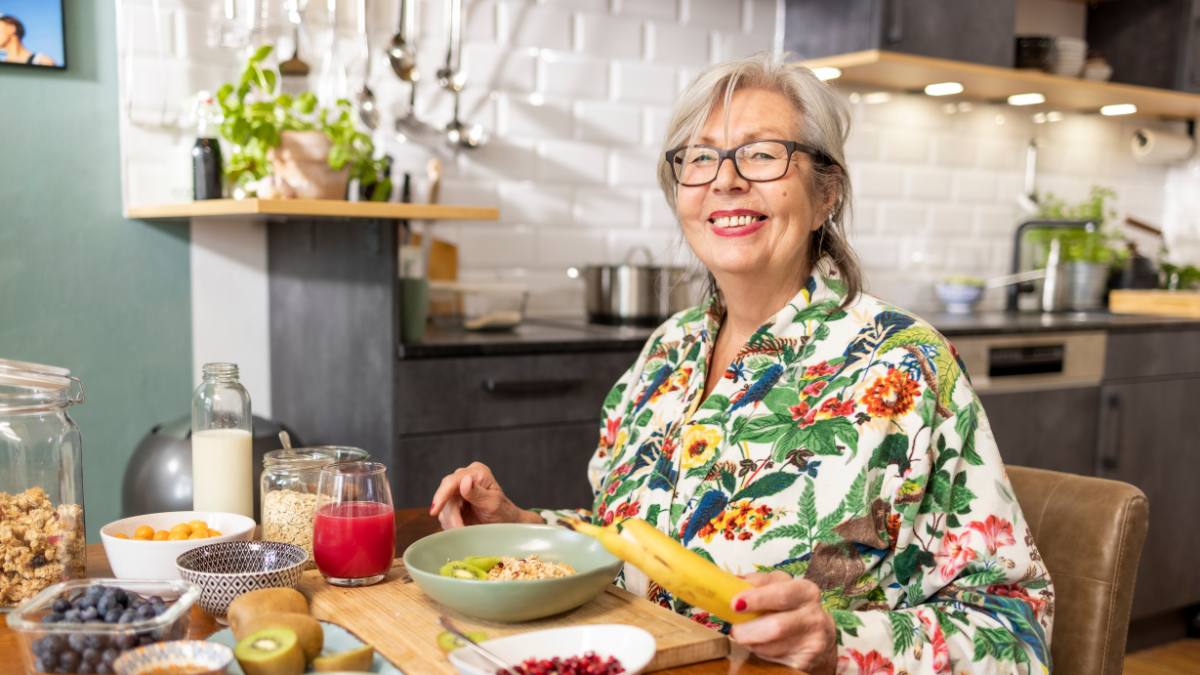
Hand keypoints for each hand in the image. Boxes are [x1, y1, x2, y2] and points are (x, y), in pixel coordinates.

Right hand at [428, 462, 542, 528]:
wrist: (506, 524)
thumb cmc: (504, 512)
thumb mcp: (493, 503)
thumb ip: (477, 493)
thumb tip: (465, 481)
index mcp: (477, 472)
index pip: (452, 481)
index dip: (441, 495)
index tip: (435, 510)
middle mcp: (465, 477)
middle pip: (446, 495)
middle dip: (451, 515)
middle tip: (460, 528)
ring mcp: (458, 490)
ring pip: (443, 506)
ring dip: (451, 521)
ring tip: (465, 529)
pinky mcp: (454, 502)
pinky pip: (444, 513)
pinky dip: (450, 523)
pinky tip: (461, 527)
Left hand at [729, 572, 837, 673]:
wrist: (819, 641)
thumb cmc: (791, 612)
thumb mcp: (780, 592)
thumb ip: (758, 586)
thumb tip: (731, 582)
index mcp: (805, 590)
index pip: (779, 591)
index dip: (755, 598)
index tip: (735, 603)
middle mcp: (813, 614)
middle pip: (777, 624)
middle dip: (749, 628)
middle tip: (733, 630)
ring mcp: (813, 640)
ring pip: (773, 645)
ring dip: (752, 642)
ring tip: (744, 637)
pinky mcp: (808, 661)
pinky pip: (776, 658)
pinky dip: (761, 653)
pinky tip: (758, 646)